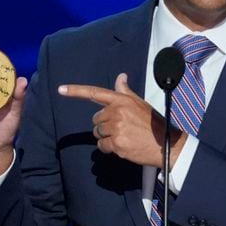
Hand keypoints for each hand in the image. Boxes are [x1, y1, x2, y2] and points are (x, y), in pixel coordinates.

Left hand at [58, 73, 185, 167]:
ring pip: (98, 133)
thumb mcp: (140, 103)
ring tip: (123, 137)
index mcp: (122, 100)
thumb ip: (125, 92)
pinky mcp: (116, 143)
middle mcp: (117, 112)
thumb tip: (120, 77)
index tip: (61, 89)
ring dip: (107, 137)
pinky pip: (102, 146)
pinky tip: (122, 147)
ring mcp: (116, 128)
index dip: (76, 91)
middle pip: (96, 119)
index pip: (95, 92)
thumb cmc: (152, 123)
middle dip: (104, 125)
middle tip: (121, 129)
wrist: (164, 144)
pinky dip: (109, 148)